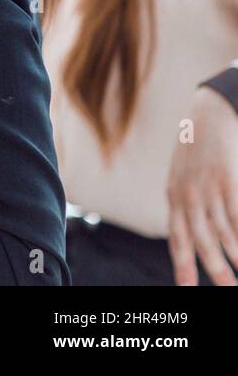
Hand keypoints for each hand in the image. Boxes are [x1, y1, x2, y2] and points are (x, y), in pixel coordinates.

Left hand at [166, 87, 237, 285]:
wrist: (207, 115)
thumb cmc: (196, 150)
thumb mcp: (182, 177)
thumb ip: (185, 204)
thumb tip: (192, 232)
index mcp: (174, 198)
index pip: (178, 239)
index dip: (182, 265)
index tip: (186, 288)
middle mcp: (187, 197)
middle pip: (201, 242)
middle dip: (215, 270)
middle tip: (227, 289)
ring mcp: (208, 189)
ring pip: (222, 233)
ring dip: (236, 257)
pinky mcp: (227, 180)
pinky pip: (237, 216)